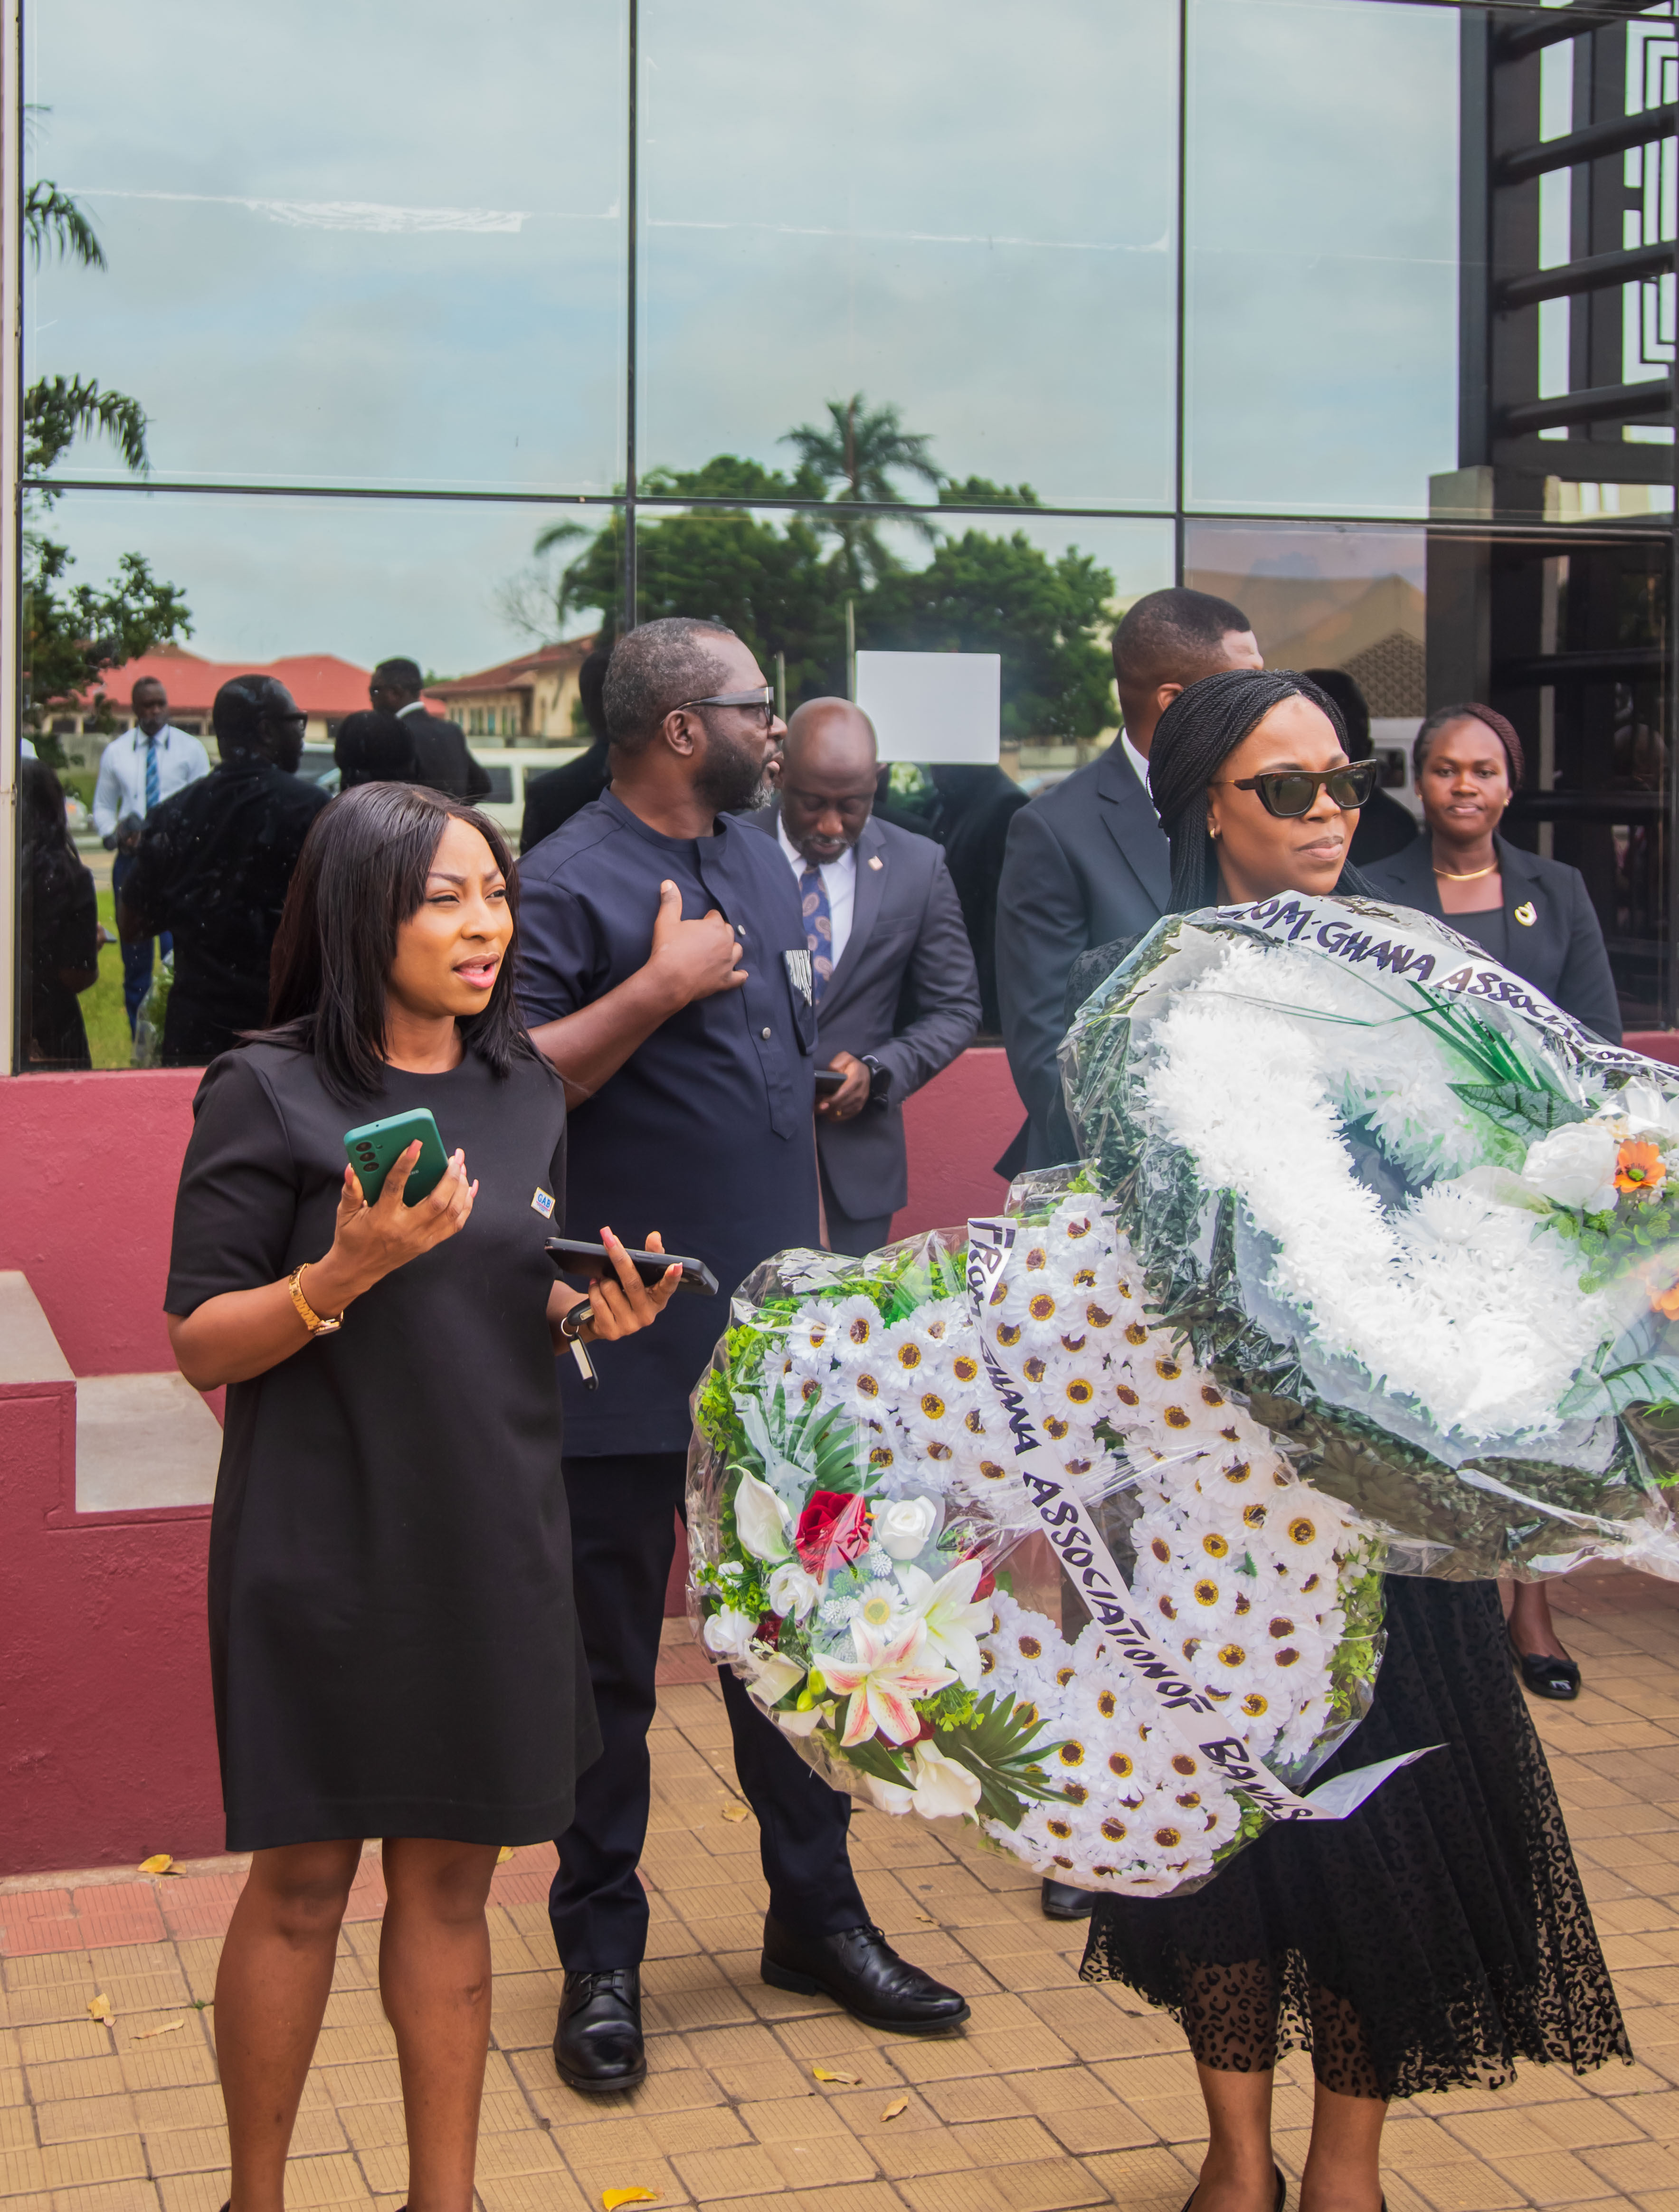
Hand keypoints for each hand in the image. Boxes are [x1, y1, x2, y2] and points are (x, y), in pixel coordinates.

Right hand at [310, 1142, 477, 1310]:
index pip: (396, 1186)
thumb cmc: (351, 1237)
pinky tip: (469, 1189)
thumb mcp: (345, 1213)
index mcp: (383, 1217)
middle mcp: (406, 1229)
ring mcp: (421, 1238)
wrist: (357, 1269)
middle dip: (450, 1176)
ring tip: (462, 1168)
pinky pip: (455, 1224)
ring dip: (461, 1188)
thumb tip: (352, 1168)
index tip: (416, 1144)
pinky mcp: (429, 1244)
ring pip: (452, 1213)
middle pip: (438, 1201)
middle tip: (455, 1156)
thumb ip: (351, 1190)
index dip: (406, 1164)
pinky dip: (466, 1205)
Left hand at [557, 1228, 681, 1345]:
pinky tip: (596, 1291)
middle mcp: (647, 1315)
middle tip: (609, 1239)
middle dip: (619, 1257)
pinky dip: (593, 1290)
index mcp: (658, 1300)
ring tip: (604, 1282)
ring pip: (609, 1289)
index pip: (667, 1288)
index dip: (672, 1277)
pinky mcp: (611, 1331)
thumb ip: (650, 1255)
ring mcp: (629, 1325)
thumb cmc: (626, 1293)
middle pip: (632, 1282)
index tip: (676, 1265)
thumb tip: (655, 1236)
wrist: (604, 1320)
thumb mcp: (640, 1276)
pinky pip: (597, 1301)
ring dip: (602, 1280)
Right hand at [644, 880, 746, 1007]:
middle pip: (728, 932)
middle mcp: (726, 943)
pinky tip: (741, 974)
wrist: (669, 980)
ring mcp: (728, 963)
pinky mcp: (725, 981)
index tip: (701, 922)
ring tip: (723, 950)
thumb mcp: (666, 921)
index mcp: (714, 926)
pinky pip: (740, 977)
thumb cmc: (668, 949)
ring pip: (737, 951)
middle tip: (707, 936)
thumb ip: (671, 901)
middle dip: (720, 932)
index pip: (716, 916)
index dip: (707, 918)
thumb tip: (668, 883)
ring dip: (731, 949)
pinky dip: (740, 975)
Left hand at [817, 1051, 871, 1119]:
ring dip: (831, 1112)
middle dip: (828, 1108)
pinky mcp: (859, 1106)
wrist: (866, 1072)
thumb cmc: (853, 1066)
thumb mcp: (845, 1058)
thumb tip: (828, 1074)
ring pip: (845, 1111)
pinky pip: (848, 1115)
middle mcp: (860, 1091)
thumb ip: (836, 1064)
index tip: (822, 1103)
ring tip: (819, 1110)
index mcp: (856, 1078)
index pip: (845, 1091)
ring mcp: (861, 1100)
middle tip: (816, 1108)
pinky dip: (838, 1116)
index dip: (833, 1099)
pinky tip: (829, 1114)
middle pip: (844, 1103)